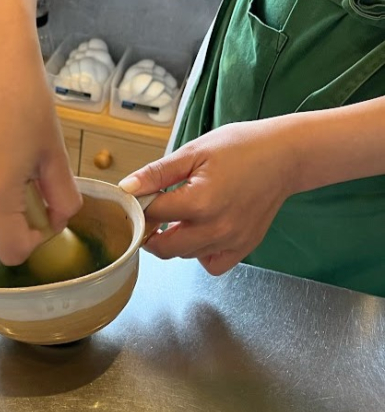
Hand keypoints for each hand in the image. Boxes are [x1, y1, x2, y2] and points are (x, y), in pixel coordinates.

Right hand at [0, 35, 80, 265]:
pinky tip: (8, 151)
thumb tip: (61, 217)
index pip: (13, 251)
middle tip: (43, 182)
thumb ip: (63, 195)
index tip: (51, 211)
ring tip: (26, 162)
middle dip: (25, 219)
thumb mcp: (54, 153)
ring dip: (10, 202)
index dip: (38, 241)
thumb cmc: (28, 101)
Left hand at [119, 120, 296, 274]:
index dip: (140, 207)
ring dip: (176, 241)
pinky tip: (202, 232)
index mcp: (199, 202)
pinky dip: (201, 254)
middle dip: (152, 232)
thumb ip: (157, 173)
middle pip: (163, 248)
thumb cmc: (240, 147)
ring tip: (184, 215)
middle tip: (156, 213)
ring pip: (185, 255)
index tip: (140, 199)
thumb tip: (126, 188)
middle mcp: (216, 228)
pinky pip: (211, 264)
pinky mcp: (244, 247)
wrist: (284, 155)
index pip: (151, 216)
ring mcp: (231, 241)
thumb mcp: (193, 151)